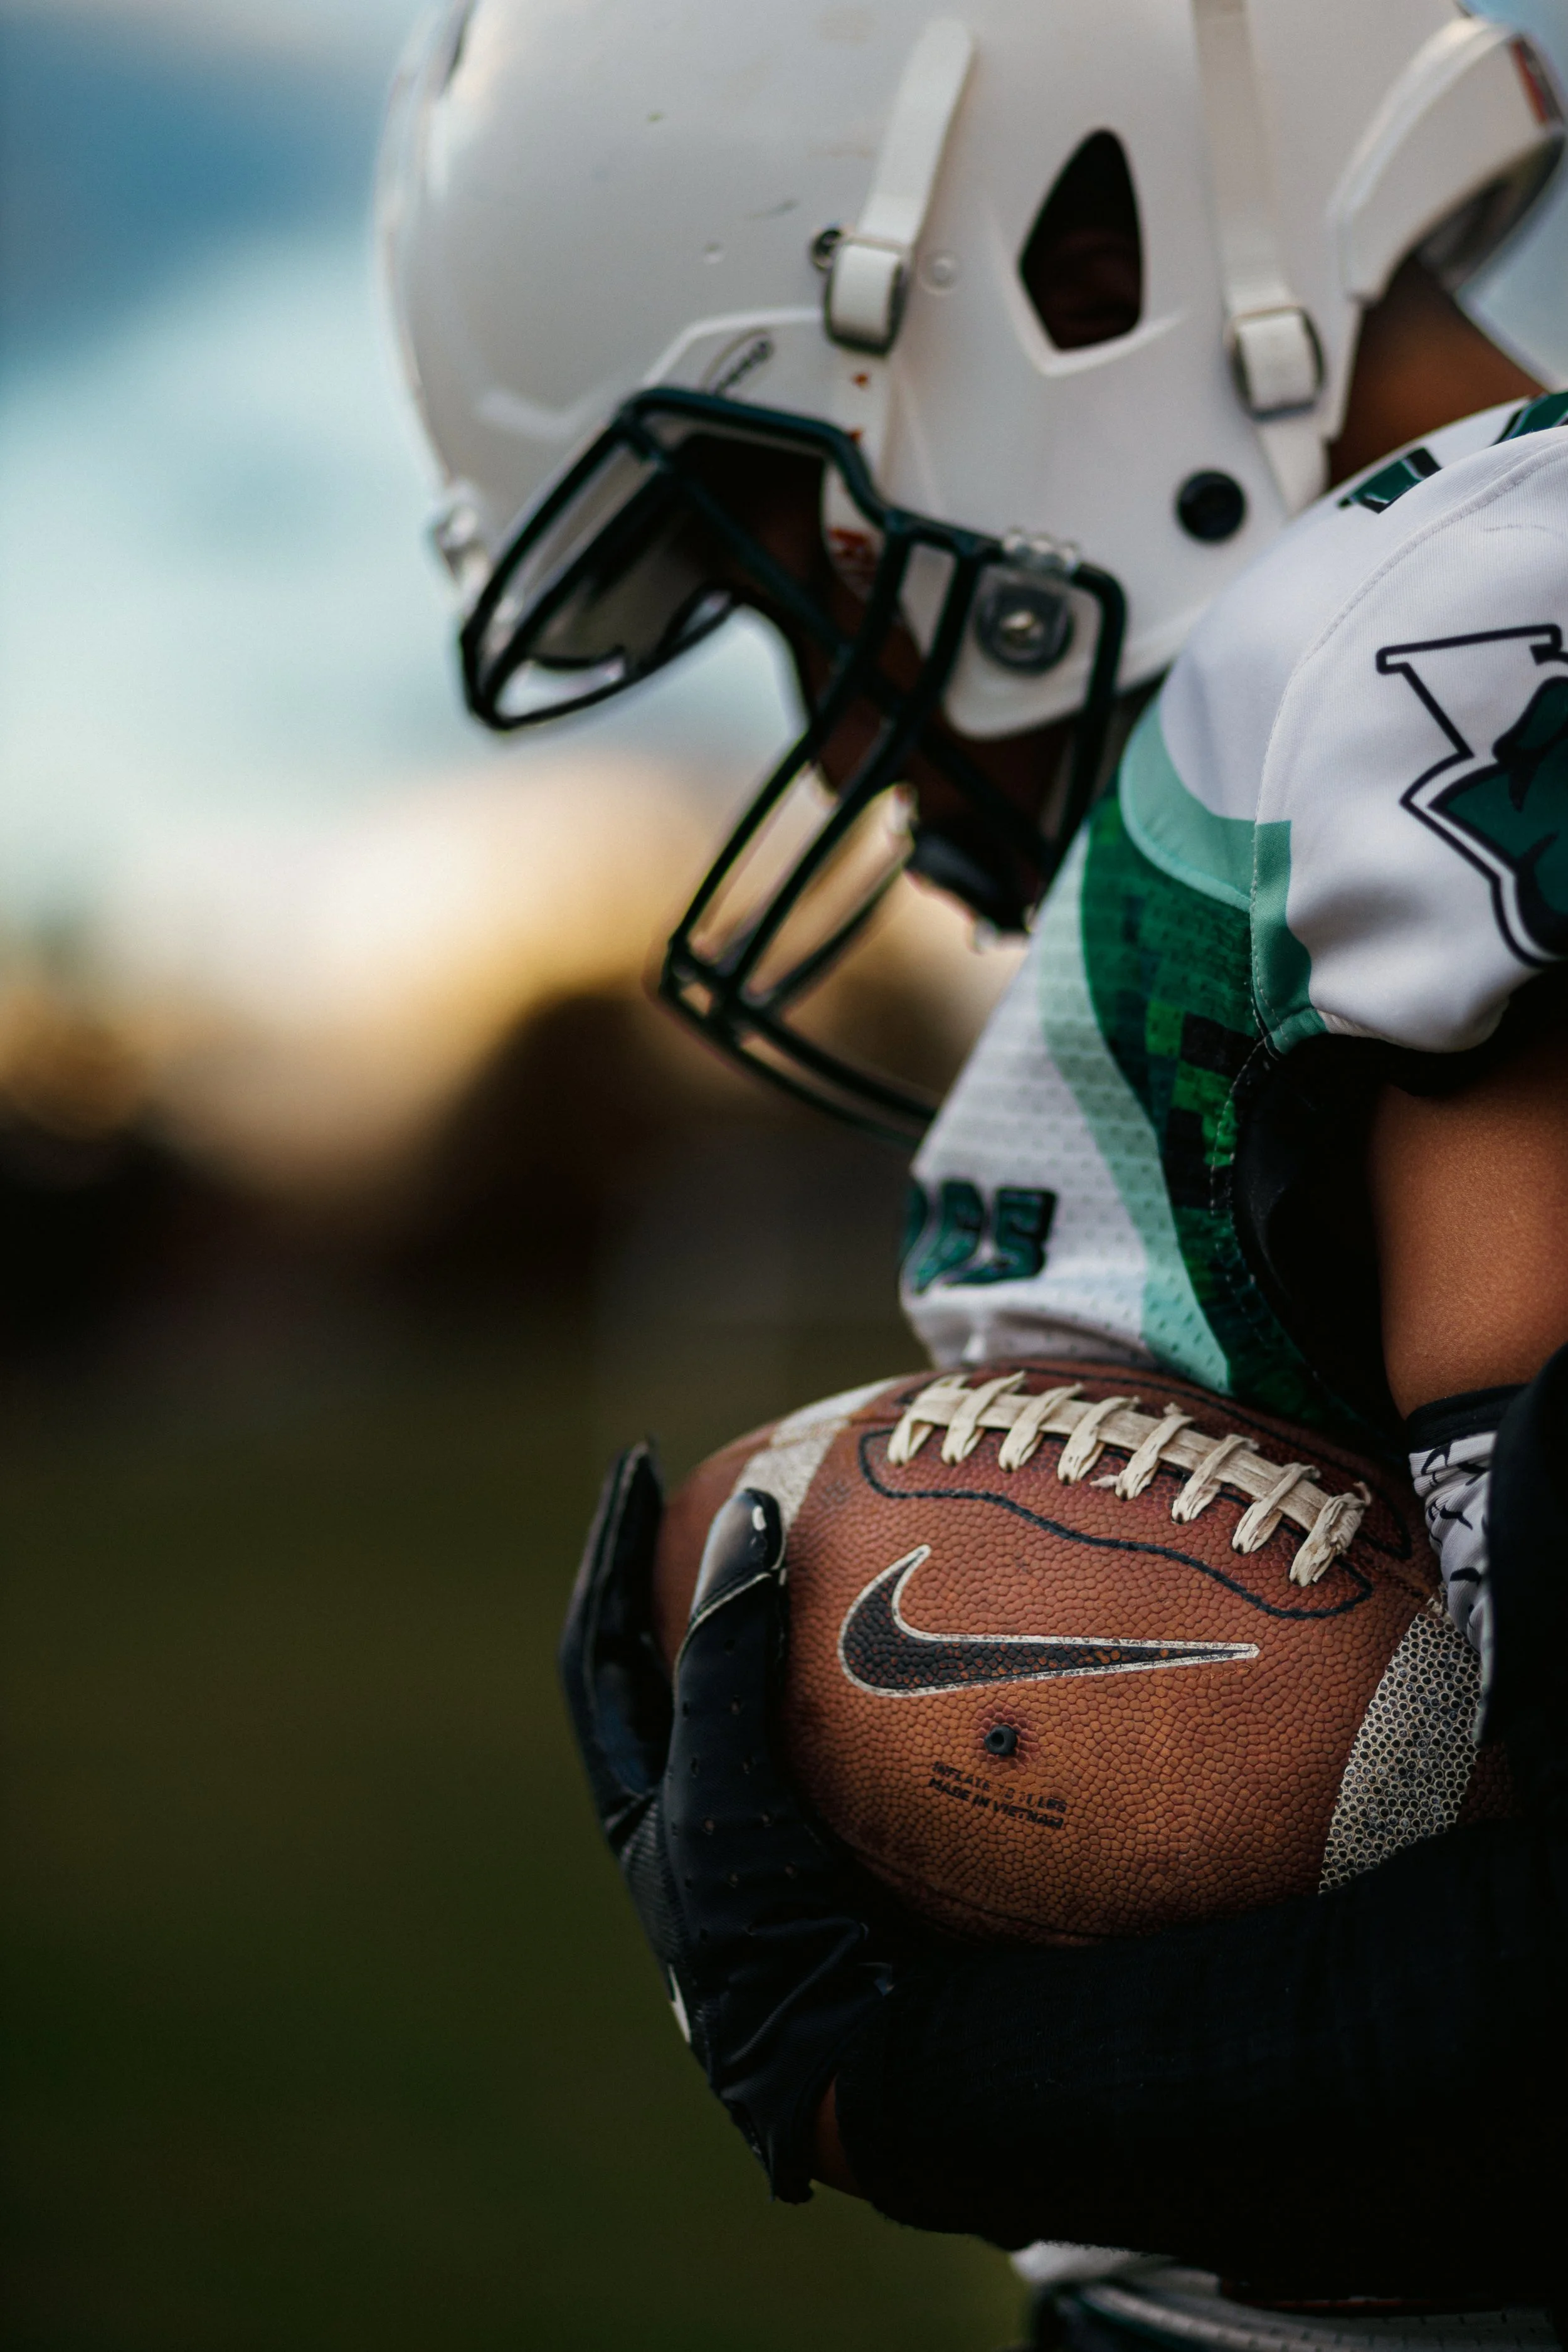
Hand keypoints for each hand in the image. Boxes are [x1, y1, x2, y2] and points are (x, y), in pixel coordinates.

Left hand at [559, 1447, 892, 2199]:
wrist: (854, 2069)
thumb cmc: (764, 1937)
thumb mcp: (724, 1790)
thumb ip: (726, 1659)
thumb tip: (743, 1516)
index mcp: (642, 1808)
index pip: (600, 1649)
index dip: (608, 1554)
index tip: (639, 1462)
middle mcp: (700, 1820)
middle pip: (678, 1668)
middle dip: (693, 1582)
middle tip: (737, 1491)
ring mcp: (777, 1841)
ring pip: (771, 1705)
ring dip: (792, 1627)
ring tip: (831, 1541)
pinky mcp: (855, 1853)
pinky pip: (860, 1742)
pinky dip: (881, 1684)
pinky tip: (936, 1644)